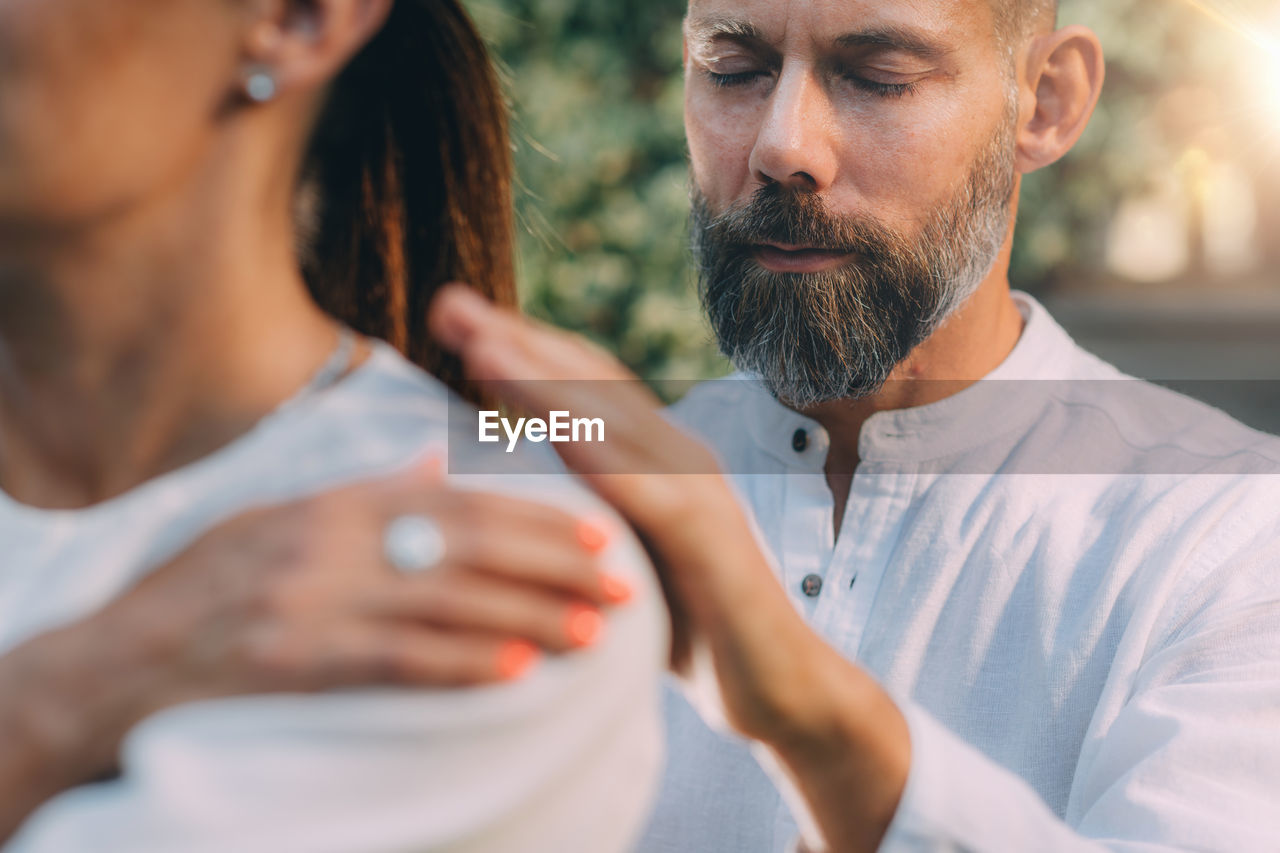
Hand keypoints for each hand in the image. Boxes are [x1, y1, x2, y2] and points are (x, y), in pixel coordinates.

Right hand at [1, 459, 629, 797]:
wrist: (121, 657)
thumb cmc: (209, 583)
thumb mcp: (281, 517)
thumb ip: (365, 493)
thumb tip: (436, 464)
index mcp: (335, 504)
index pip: (456, 502)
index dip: (533, 517)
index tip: (594, 531)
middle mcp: (333, 543)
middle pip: (468, 548)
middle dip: (553, 566)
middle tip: (621, 581)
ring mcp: (317, 601)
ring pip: (449, 604)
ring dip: (531, 618)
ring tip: (597, 630)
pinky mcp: (301, 661)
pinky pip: (399, 662)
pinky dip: (464, 664)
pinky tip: (520, 671)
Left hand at [430, 285, 910, 852]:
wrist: (779, 684)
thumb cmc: (689, 628)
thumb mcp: (616, 559)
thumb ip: (575, 521)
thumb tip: (501, 507)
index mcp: (651, 459)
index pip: (578, 387)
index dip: (518, 348)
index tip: (453, 319)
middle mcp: (676, 458)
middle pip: (588, 383)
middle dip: (517, 339)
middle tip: (448, 303)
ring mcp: (697, 492)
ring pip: (614, 424)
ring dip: (545, 383)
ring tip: (483, 346)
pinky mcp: (710, 538)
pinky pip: (648, 491)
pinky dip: (599, 458)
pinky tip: (553, 432)